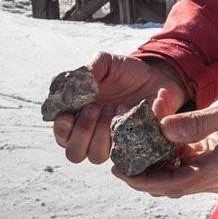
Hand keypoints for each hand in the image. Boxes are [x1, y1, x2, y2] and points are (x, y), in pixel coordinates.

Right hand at [53, 51, 187, 164]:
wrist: (155, 75)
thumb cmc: (125, 71)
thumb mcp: (106, 62)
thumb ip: (90, 69)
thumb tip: (75, 82)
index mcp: (78, 115)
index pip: (62, 134)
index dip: (62, 129)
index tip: (70, 115)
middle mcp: (92, 133)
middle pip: (74, 153)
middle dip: (82, 132)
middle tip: (95, 108)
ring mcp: (112, 141)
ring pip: (96, 156)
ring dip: (103, 134)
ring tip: (117, 107)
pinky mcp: (133, 144)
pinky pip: (126, 151)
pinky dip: (128, 132)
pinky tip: (132, 111)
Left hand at [113, 84, 217, 196]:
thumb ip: (202, 120)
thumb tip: (165, 130)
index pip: (179, 182)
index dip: (147, 180)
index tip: (122, 171)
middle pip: (172, 184)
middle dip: (144, 169)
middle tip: (119, 153)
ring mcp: (216, 175)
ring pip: (175, 175)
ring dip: (155, 156)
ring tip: (142, 126)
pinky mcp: (212, 167)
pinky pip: (183, 166)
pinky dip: (167, 151)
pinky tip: (159, 128)